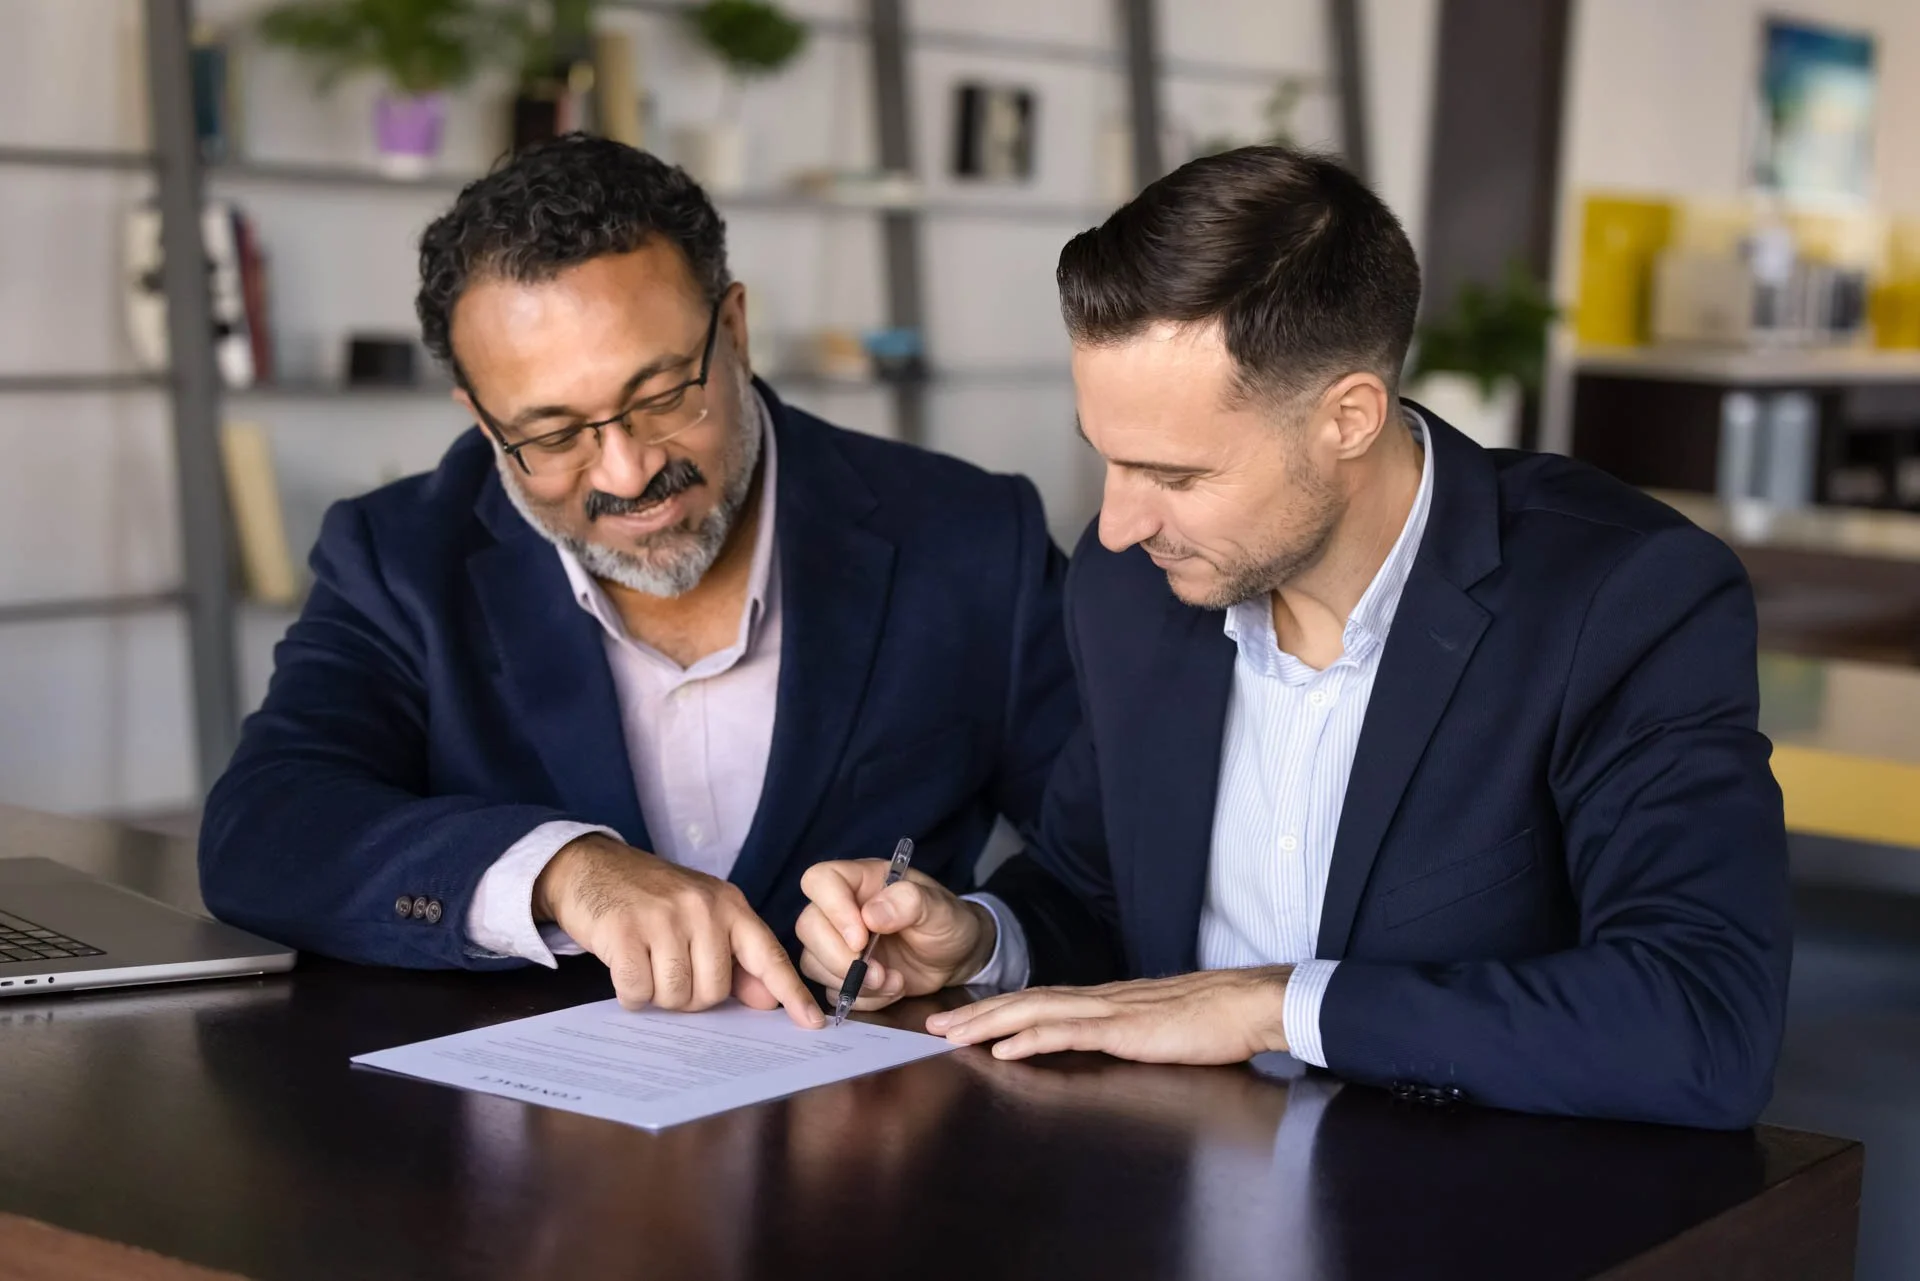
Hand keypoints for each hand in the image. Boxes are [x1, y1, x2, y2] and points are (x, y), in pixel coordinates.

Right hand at [535, 834, 821, 1027]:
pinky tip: (626, 966)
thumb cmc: (653, 899)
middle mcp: (703, 909)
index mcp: (729, 905)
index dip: (790, 993)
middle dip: (691, 996)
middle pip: (713, 991)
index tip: (813, 1023)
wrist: (594, 866)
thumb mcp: (703, 917)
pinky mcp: (625, 930)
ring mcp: (664, 918)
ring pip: (676, 995)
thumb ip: (736, 958)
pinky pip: (638, 991)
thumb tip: (766, 1000)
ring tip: (649, 965)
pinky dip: (630, 992)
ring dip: (658, 995)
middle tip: (671, 971)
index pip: (767, 956)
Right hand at [794, 859, 996, 1009]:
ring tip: (894, 981)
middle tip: (879, 972)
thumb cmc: (947, 921)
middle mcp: (842, 908)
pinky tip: (891, 990)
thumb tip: (871, 915)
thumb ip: (909, 902)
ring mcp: (838, 941)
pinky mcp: (842, 972)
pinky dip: (862, 998)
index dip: (832, 909)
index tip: (861, 938)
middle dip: (841, 958)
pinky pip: (831, 990)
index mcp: (861, 880)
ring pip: (813, 961)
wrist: (956, 957)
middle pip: (808, 926)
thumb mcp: (939, 908)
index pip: (820, 880)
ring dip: (853, 982)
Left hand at [923, 967, 1293, 1063]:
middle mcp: (1097, 998)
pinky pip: (1068, 1032)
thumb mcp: (1154, 1028)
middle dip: (975, 1015)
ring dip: (988, 1023)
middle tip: (931, 1028)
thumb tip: (1097, 1042)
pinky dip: (1031, 1037)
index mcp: (1103, 1000)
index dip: (994, 1008)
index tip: (959, 1020)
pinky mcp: (1123, 1029)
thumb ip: (1122, 1033)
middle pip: (1023, 1001)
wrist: (1248, 1005)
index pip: (1037, 1000)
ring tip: (952, 1037)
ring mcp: (1108, 1011)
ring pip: (1034, 1012)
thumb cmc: (1211, 1019)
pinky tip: (1004, 1048)